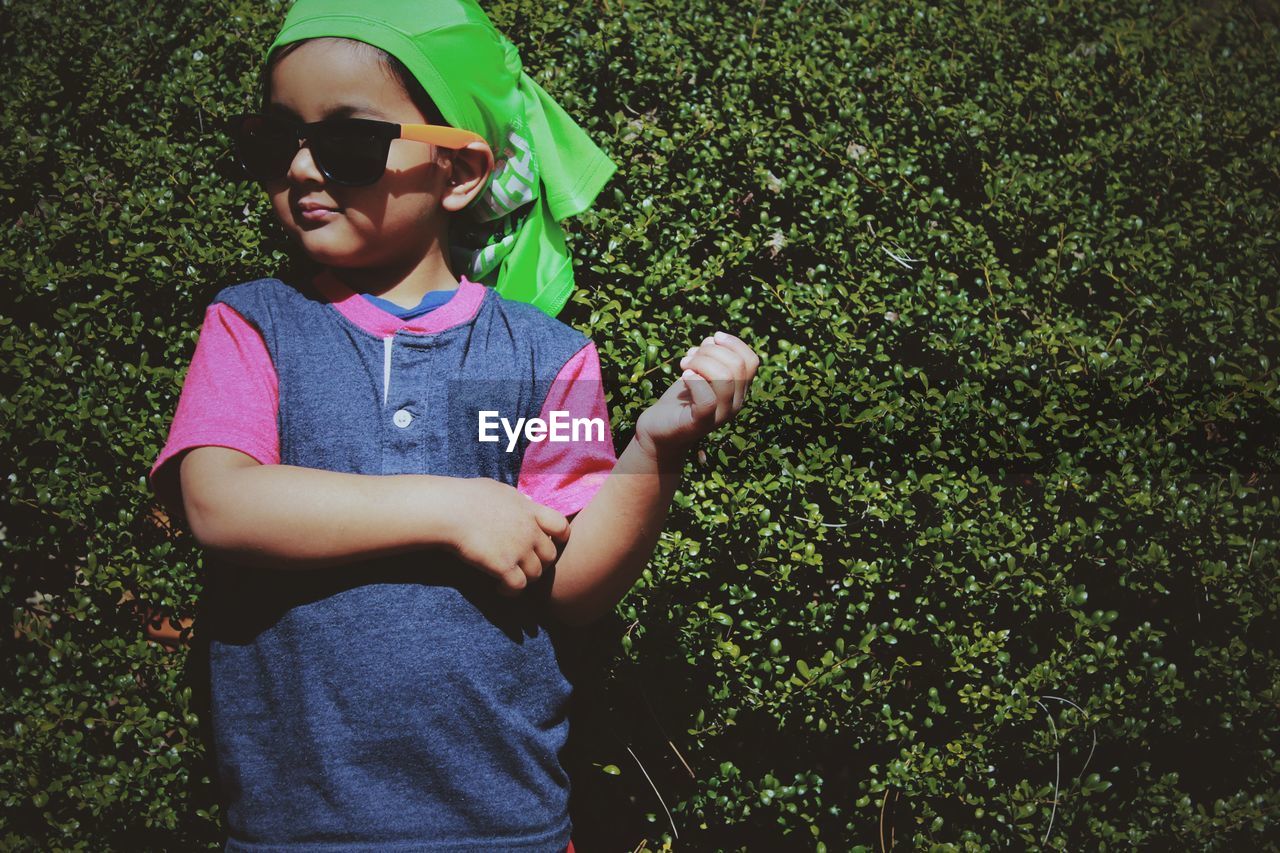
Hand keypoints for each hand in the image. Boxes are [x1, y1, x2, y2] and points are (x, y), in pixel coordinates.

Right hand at [447, 477, 570, 596]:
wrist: (449, 510)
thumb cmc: (466, 496)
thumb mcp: (499, 490)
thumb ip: (517, 499)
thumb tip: (527, 501)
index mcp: (530, 510)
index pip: (562, 526)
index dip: (560, 538)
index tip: (546, 543)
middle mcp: (529, 531)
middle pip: (551, 555)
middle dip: (540, 562)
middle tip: (524, 565)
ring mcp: (518, 549)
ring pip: (537, 574)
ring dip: (525, 578)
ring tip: (510, 578)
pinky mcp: (503, 566)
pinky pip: (519, 586)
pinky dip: (511, 590)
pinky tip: (499, 587)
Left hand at [635, 331, 759, 459]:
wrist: (660, 428)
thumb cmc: (681, 398)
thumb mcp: (700, 372)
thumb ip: (711, 356)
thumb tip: (714, 339)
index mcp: (739, 390)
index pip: (751, 361)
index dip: (734, 343)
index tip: (713, 337)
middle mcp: (735, 404)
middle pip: (737, 366)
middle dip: (711, 351)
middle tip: (690, 355)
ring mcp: (721, 416)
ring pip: (724, 378)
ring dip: (700, 362)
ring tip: (684, 363)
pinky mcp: (702, 423)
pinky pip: (707, 398)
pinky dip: (694, 381)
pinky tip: (683, 376)